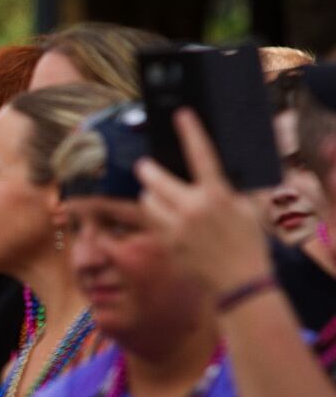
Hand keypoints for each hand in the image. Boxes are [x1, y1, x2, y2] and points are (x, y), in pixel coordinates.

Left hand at [135, 109, 273, 295]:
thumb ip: (236, 186)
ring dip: (150, 196)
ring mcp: (176, 228)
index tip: (182, 114)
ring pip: (146, 201)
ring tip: (160, 198)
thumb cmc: (249, 243)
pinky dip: (155, 218)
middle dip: (147, 170)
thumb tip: (231, 168)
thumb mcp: (249, 209)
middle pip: (154, 179)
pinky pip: (150, 223)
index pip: (202, 155)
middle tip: (146, 166)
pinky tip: (166, 221)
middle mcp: (193, 209)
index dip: (191, 132)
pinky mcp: (166, 244)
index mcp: (217, 195)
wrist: (241, 282)